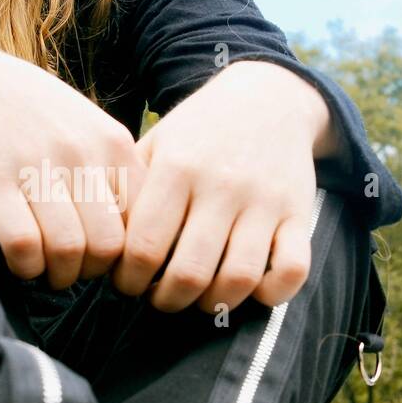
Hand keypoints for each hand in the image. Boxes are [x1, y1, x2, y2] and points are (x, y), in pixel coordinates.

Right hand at [0, 40, 147, 288]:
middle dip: (91, 272)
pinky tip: (19, 260)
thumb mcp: (87, 126)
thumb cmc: (31, 111)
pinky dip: (24, 266)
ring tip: (46, 269)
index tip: (102, 258)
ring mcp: (36, 167)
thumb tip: (137, 231)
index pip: (142, 222)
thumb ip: (114, 170)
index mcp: (112, 143)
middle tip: (73, 269)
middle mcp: (81, 153)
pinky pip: (23, 245)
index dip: (125, 254)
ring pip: (68, 250)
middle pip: (108, 246)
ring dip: (57, 274)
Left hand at [111, 61, 334, 313]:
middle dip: (166, 300)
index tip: (127, 283)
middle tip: (159, 297)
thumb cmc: (197, 133)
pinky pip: (294, 270)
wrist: (268, 99)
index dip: (129, 280)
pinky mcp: (299, 214)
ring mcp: (265, 201)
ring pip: (239, 279)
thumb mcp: (155, 145)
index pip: (143, 247)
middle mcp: (222, 185)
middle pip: (189, 272)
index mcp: (177, 167)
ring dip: (212, 303)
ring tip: (197, 298)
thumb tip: (101, 248)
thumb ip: (126, 192)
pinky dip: (271, 294)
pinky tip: (249, 290)